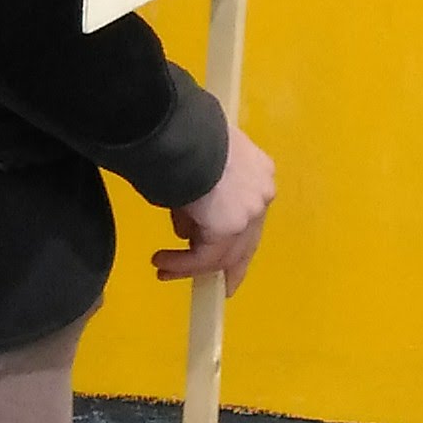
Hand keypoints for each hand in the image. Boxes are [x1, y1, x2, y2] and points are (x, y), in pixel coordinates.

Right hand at [153, 124, 276, 293]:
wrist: (183, 136)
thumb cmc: (184, 139)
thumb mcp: (198, 164)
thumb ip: (202, 197)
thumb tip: (188, 228)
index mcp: (259, 171)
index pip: (251, 212)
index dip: (239, 234)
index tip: (229, 252)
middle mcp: (261, 194)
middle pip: (247, 240)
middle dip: (230, 265)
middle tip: (222, 287)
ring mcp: (249, 213)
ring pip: (224, 252)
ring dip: (192, 265)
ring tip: (165, 270)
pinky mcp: (230, 229)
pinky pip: (205, 256)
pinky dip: (182, 263)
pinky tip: (161, 261)